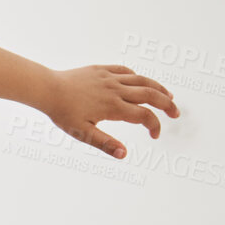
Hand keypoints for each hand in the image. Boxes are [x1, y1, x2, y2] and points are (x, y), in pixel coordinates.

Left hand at [41, 65, 179, 158]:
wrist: (48, 89)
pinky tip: (141, 82)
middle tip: (175, 113)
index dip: (154, 125)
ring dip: (158, 88)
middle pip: (150, 95)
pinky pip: (125, 71)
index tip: (155, 135)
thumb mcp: (82, 133)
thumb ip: (105, 143)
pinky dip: (137, 77)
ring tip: (168, 96)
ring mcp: (110, 78)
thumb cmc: (63, 113)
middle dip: (166, 104)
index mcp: (113, 107)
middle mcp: (116, 90)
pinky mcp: (102, 70)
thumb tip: (124, 155)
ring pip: (141, 80)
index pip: (144, 116)